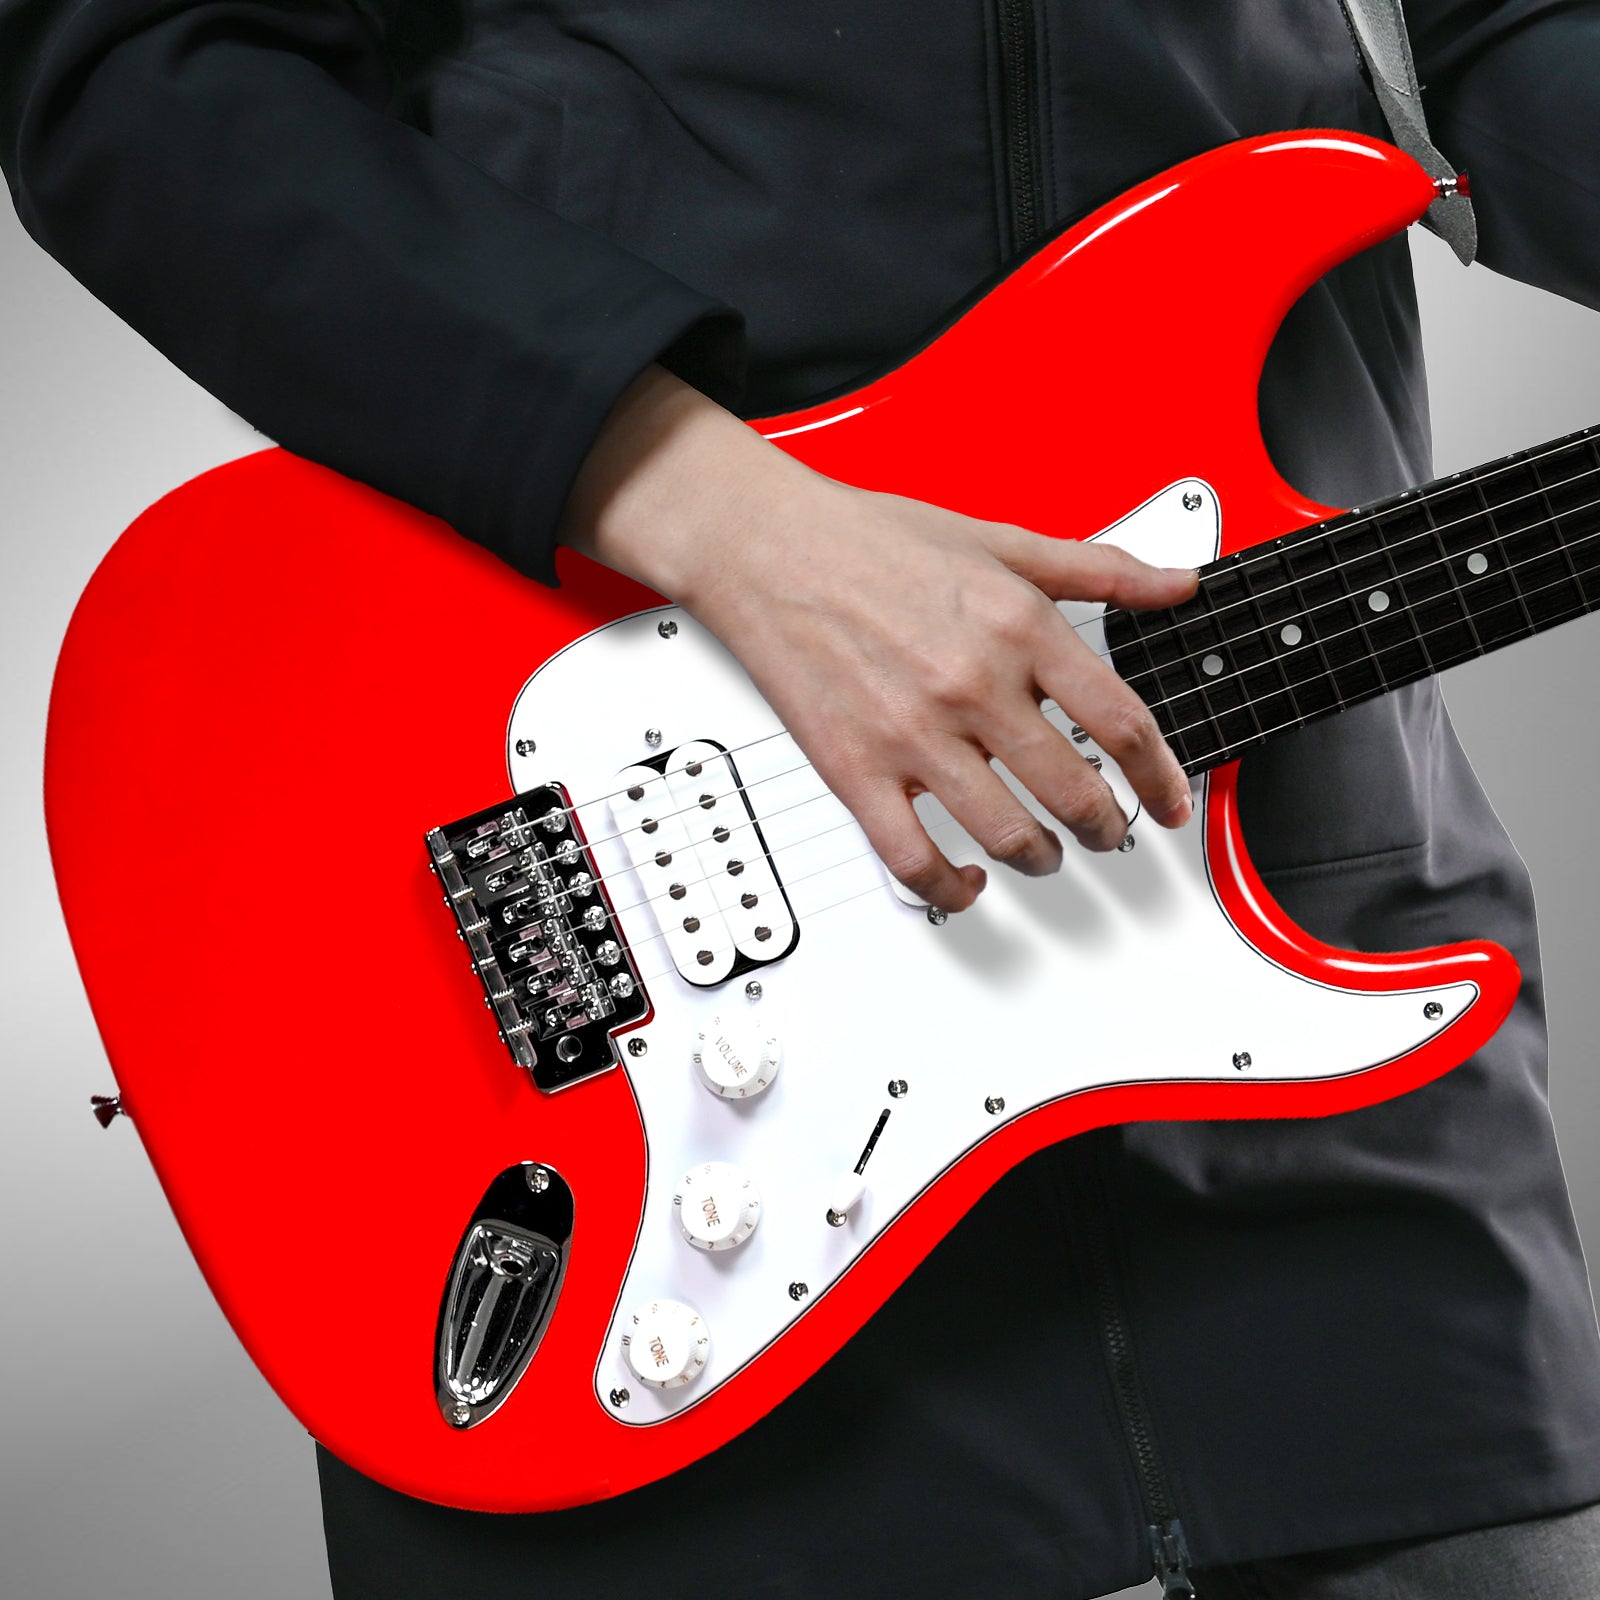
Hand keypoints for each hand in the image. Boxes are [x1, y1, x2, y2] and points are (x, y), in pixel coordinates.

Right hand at [560, 367, 1196, 912]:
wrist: (765, 545)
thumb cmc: (869, 538)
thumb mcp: (999, 539)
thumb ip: (1098, 567)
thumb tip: (1176, 584)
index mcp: (1017, 626)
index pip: (1121, 721)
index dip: (1162, 775)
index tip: (1171, 799)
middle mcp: (973, 685)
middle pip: (1074, 790)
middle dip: (1107, 827)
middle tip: (1111, 834)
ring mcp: (913, 735)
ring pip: (1006, 834)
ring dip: (1041, 859)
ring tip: (1045, 855)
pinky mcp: (855, 770)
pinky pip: (913, 858)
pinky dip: (949, 888)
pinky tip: (965, 885)